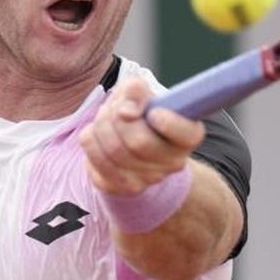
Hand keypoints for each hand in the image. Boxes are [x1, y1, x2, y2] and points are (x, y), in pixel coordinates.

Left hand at [79, 78, 205, 195]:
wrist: (127, 140)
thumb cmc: (139, 111)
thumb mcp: (140, 92)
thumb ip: (136, 91)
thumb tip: (126, 110)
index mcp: (188, 135)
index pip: (186, 134)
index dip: (167, 122)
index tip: (153, 111)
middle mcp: (173, 163)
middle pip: (139, 142)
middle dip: (117, 117)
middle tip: (116, 108)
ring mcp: (149, 180)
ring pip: (114, 150)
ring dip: (101, 125)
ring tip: (105, 118)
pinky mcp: (122, 188)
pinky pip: (96, 160)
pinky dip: (91, 141)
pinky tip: (97, 136)